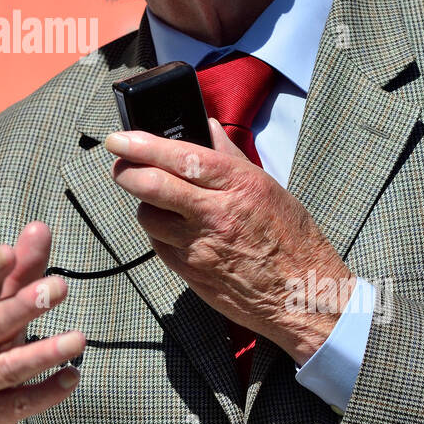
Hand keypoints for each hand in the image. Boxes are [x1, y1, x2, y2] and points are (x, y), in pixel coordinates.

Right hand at [0, 223, 84, 423]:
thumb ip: (14, 274)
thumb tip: (40, 227)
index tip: (9, 252)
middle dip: (25, 305)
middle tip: (59, 286)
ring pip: (10, 366)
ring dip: (45, 352)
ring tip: (79, 339)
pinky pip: (22, 402)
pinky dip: (48, 391)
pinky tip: (73, 377)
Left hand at [104, 121, 353, 363]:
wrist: (304, 296)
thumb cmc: (293, 239)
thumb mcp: (267, 187)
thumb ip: (230, 156)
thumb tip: (206, 128)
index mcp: (239, 186)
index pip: (180, 157)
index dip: (142, 145)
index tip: (119, 139)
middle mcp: (215, 214)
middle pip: (152, 186)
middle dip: (126, 171)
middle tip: (120, 164)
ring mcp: (200, 247)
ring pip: (148, 217)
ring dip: (144, 204)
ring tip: (155, 200)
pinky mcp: (191, 273)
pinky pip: (158, 245)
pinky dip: (158, 232)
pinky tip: (171, 227)